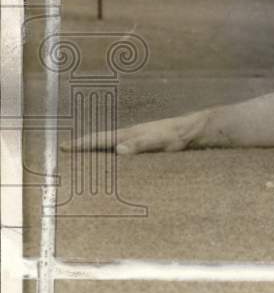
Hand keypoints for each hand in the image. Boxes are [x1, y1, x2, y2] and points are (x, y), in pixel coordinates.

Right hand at [60, 112, 206, 154]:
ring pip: (109, 146)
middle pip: (100, 141)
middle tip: (65, 154)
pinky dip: (110, 154)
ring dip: (95, 151)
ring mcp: (136, 139)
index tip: (63, 147)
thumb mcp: (158, 141)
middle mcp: (129, 135)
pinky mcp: (143, 144)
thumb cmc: (175, 136)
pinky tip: (110, 161)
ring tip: (81, 159)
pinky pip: (120, 150)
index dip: (81, 144)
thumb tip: (118, 150)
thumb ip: (139, 145)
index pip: (99, 139)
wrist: (191, 131)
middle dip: (83, 147)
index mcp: (128, 134)